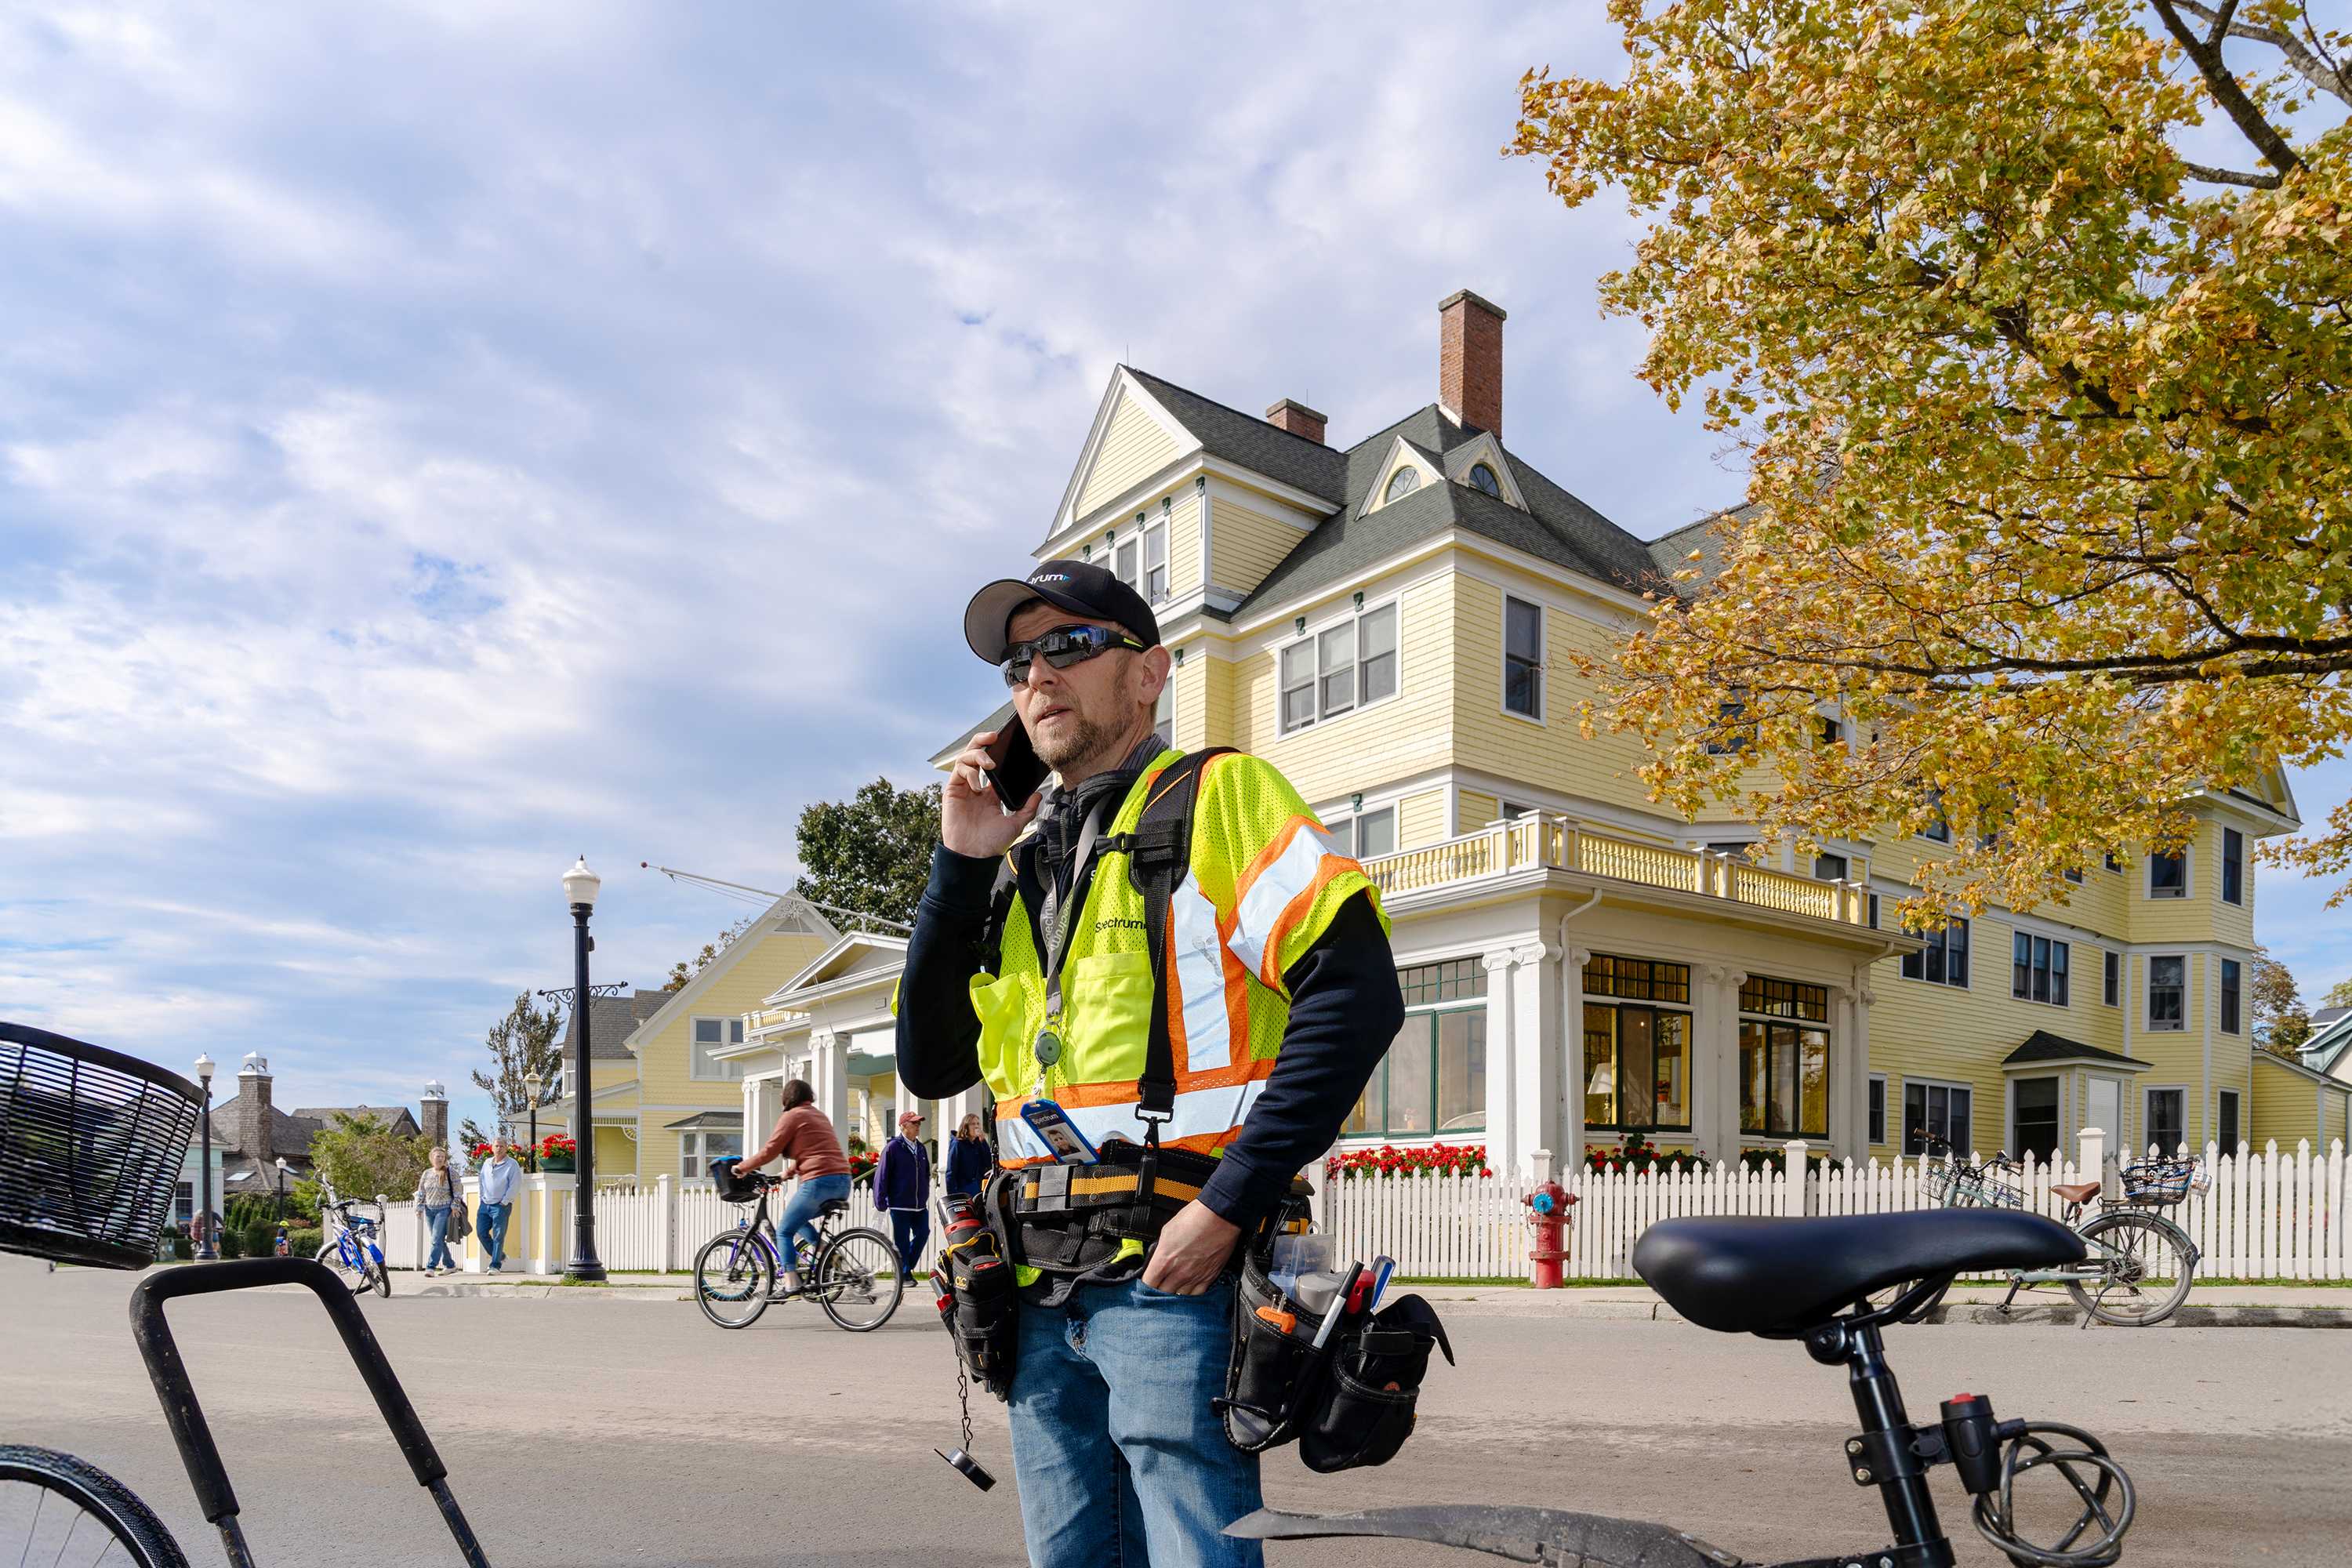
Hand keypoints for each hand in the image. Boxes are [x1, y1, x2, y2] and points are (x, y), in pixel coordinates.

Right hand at [942, 730, 1043, 858]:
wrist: (975, 856)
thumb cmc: (991, 844)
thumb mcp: (1015, 825)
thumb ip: (1027, 809)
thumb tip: (1038, 794)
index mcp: (990, 793)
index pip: (992, 765)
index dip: (997, 751)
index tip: (1008, 742)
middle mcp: (975, 787)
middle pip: (975, 754)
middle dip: (982, 741)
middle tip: (994, 736)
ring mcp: (962, 788)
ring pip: (964, 759)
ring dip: (977, 755)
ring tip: (989, 763)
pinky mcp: (952, 791)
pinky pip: (957, 772)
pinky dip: (968, 771)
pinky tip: (977, 784)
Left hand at [1139, 1200, 1240, 1294]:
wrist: (1219, 1215)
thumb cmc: (1195, 1218)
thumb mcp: (1167, 1230)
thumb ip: (1161, 1249)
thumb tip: (1158, 1258)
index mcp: (1164, 1260)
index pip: (1148, 1283)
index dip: (1146, 1284)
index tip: (1148, 1281)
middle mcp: (1179, 1272)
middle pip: (1162, 1293)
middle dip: (1159, 1289)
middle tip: (1161, 1284)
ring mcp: (1194, 1277)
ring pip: (1179, 1297)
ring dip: (1175, 1291)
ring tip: (1175, 1284)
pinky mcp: (1208, 1278)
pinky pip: (1196, 1294)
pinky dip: (1191, 1293)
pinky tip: (1189, 1286)